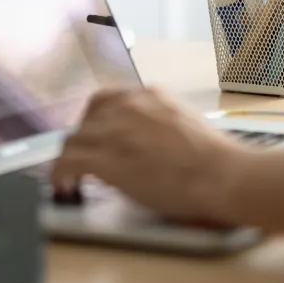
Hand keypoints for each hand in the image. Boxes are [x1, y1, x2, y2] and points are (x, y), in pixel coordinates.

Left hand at [51, 88, 246, 221]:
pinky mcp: (107, 158)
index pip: (107, 100)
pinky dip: (61, 174)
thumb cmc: (215, 159)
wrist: (222, 174)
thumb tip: (140, 142)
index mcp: (150, 95)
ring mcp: (116, 131)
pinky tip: (65, 187)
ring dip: (69, 159)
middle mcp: (129, 106)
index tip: (97, 138)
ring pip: (73, 140)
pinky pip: (68, 161)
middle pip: (87, 119)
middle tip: (84, 161)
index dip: (96, 122)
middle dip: (83, 140)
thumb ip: (157, 124)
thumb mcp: (184, 123)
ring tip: (71, 179)